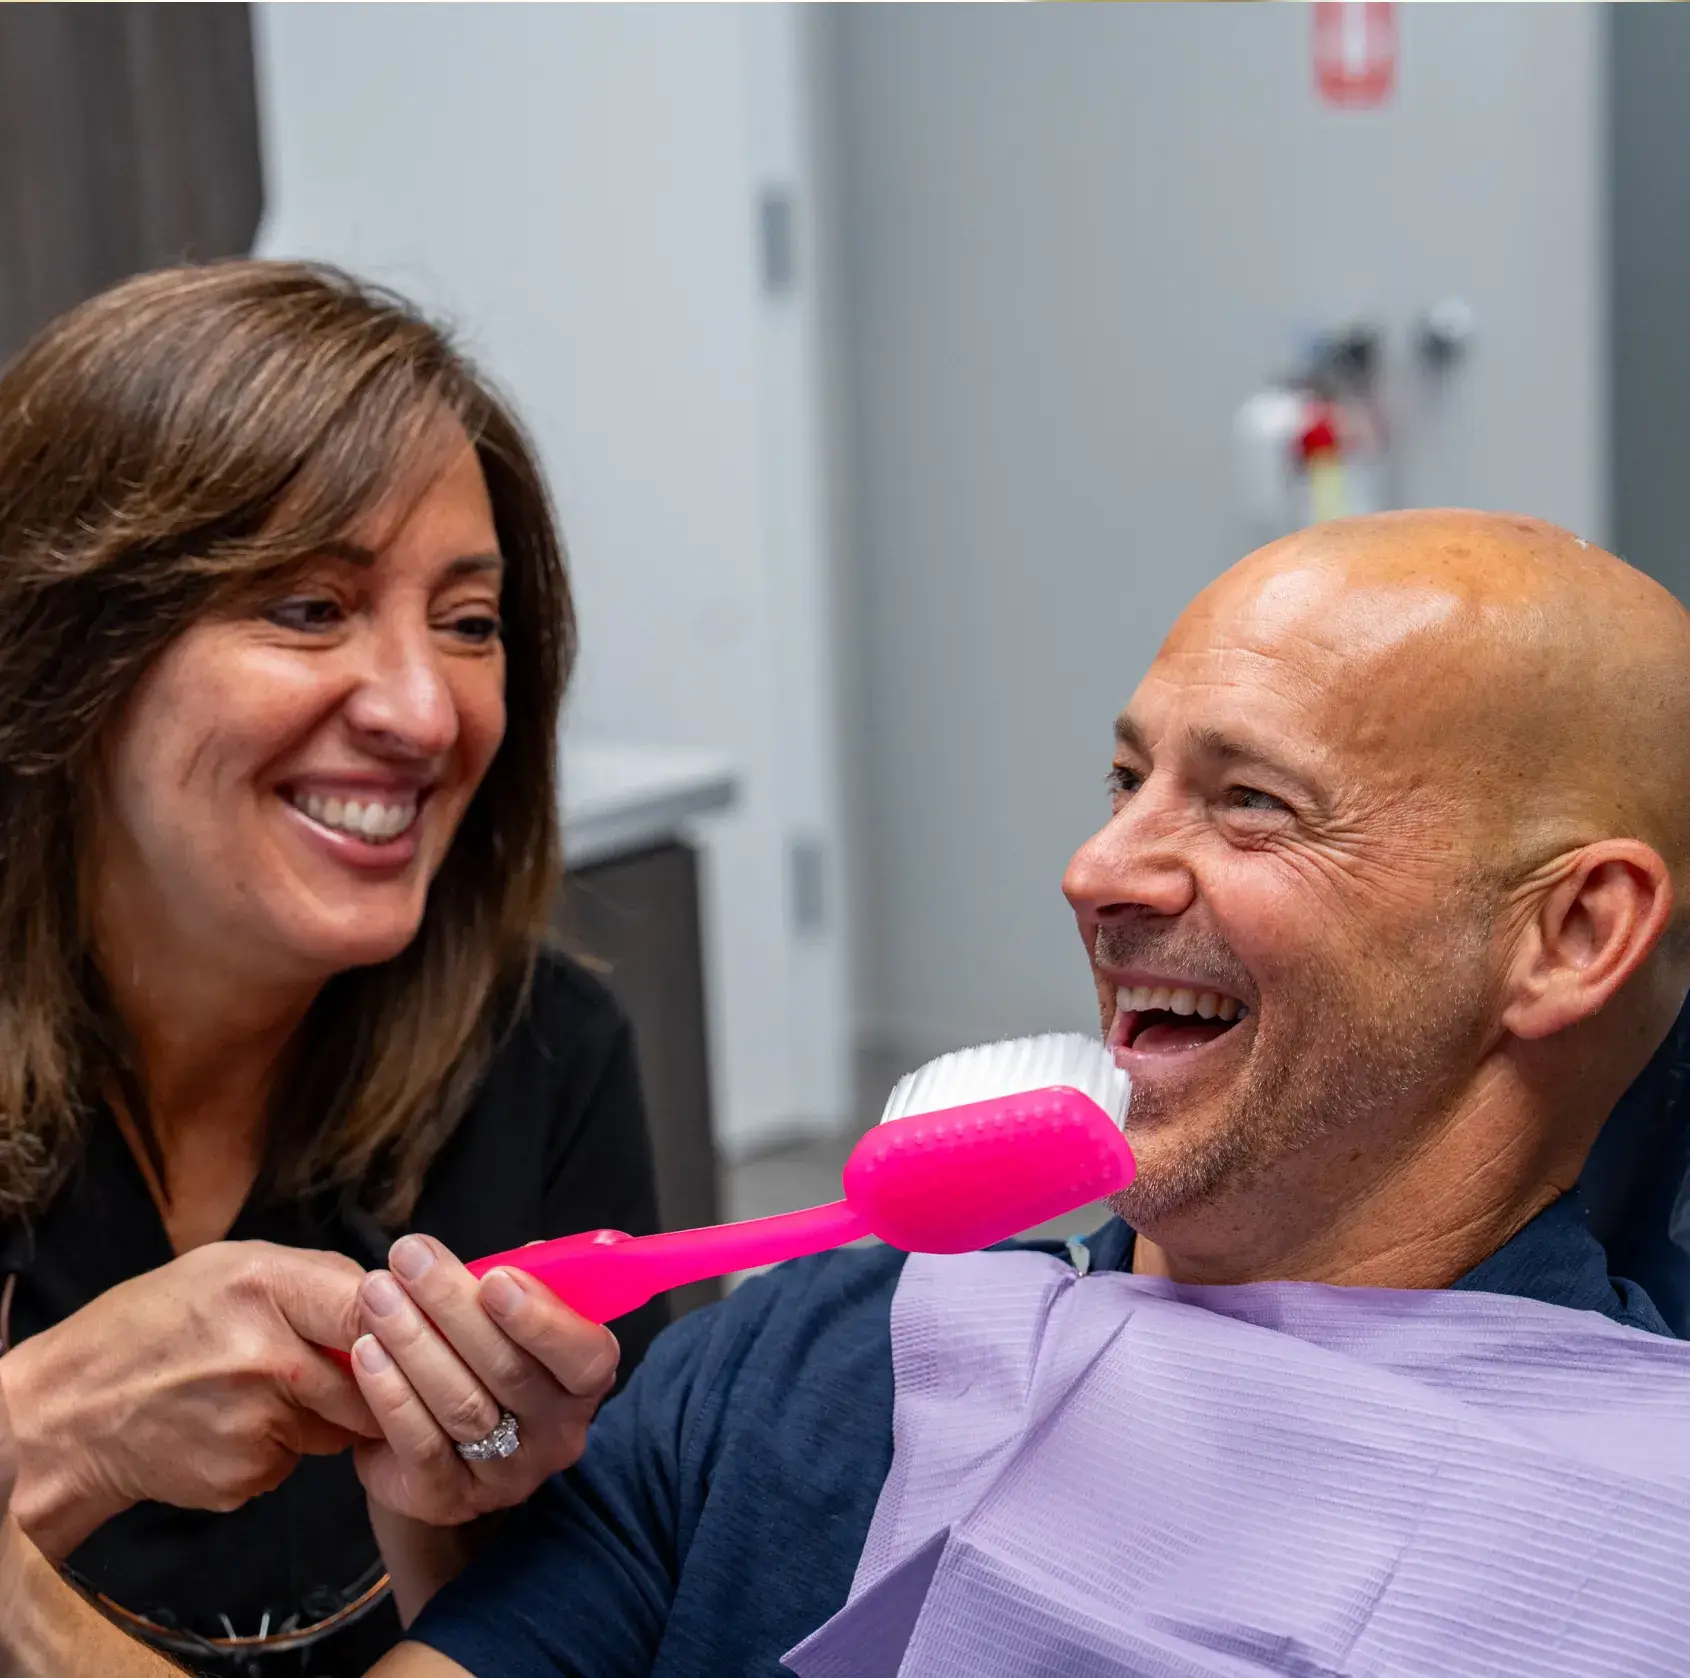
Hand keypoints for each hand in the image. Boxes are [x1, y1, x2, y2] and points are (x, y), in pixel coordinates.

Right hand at [0, 1240, 376, 1557]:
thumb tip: (391, 1294)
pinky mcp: (247, 1476)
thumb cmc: (154, 1325)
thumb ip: (317, 1277)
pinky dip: (284, 1447)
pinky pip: (299, 1459)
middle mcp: (268, 1358)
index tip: (414, 1324)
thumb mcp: (230, 1265)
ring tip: (266, 1390)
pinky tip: (235, 1426)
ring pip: (341, 1422)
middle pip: (374, 1376)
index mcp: (266, 1289)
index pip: (373, 1307)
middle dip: (375, 1376)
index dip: (405, 1319)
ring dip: (327, 1412)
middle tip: (349, 1365)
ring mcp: (259, 1425)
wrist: (70, 1415)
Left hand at [350, 1233, 618, 1527]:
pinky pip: (420, 1444)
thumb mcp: (511, 1319)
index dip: (543, 1318)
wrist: (437, 1442)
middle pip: (511, 1372)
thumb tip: (528, 1254)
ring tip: (376, 1292)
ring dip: (414, 1341)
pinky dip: (391, 1393)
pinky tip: (366, 1349)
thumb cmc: (483, 1359)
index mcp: (583, 1383)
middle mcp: (556, 1436)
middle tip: (409, 1257)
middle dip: (453, 1306)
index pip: (586, 1357)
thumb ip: (523, 1287)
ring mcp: (504, 1475)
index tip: (494, 1277)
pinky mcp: (447, 1499)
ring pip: (462, 1405)